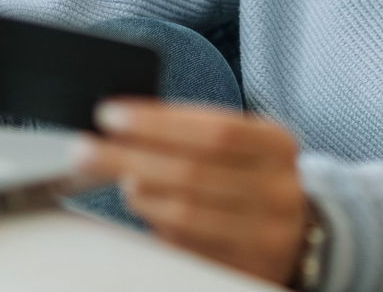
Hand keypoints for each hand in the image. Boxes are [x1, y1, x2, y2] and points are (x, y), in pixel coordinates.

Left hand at [76, 100, 310, 285]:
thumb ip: (194, 130)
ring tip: (121, 180)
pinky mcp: (242, 269)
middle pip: (193, 172)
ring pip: (185, 214)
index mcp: (277, 146)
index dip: (157, 122)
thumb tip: (125, 122)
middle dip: (130, 157)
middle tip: (86, 150)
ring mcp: (263, 235)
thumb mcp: (244, 144)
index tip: (111, 115)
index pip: (215, 129)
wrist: (295, 234)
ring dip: (139, 194)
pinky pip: (185, 247)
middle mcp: (276, 191)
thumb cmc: (254, 178)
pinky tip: (145, 208)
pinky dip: (156, 226)